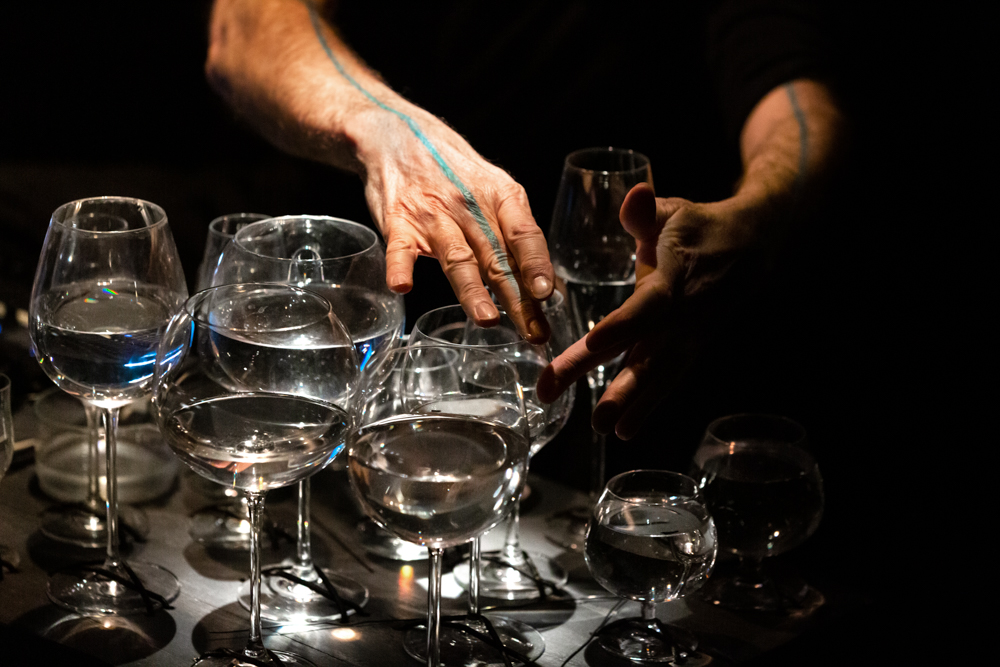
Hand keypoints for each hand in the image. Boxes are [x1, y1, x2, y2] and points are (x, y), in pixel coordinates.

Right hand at [357, 105, 553, 342]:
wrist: (399, 135)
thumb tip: (544, 287)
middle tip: (534, 333)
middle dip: (517, 299)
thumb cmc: (455, 172)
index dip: (537, 264)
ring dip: (472, 290)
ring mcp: (433, 214)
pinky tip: (403, 285)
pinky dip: (399, 266)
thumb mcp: (493, 191)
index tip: (547, 294)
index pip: (525, 233)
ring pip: (457, 257)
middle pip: (497, 258)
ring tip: (487, 319)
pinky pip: (399, 247)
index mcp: (501, 196)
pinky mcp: (398, 222)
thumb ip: (514, 234)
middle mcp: (470, 205)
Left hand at [537, 183, 754, 438]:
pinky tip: (623, 430)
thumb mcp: (673, 211)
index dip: (622, 326)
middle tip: (584, 410)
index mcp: (675, 280)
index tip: (592, 345)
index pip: (647, 307)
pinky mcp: (690, 350)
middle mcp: (684, 317)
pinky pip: (667, 381)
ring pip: (659, 376)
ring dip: (632, 404)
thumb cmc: (699, 227)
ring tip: (603, 430)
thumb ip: (645, 211)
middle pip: (646, 354)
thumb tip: (634, 194)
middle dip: (614, 384)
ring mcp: (690, 338)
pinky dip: (647, 406)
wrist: (752, 248)